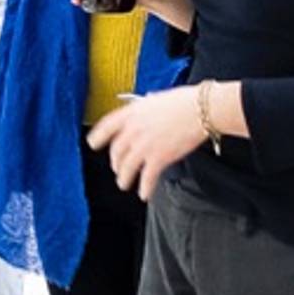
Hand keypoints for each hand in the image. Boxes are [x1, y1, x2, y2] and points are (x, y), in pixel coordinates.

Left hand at [86, 87, 205, 201]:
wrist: (201, 110)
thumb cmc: (184, 101)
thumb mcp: (155, 100)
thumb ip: (143, 110)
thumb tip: (141, 115)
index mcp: (131, 112)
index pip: (106, 126)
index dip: (97, 137)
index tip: (92, 144)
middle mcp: (133, 130)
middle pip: (116, 151)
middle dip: (115, 162)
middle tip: (117, 168)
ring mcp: (144, 145)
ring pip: (126, 168)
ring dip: (123, 179)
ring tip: (123, 184)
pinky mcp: (158, 158)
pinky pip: (146, 178)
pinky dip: (144, 188)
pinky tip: (144, 195)